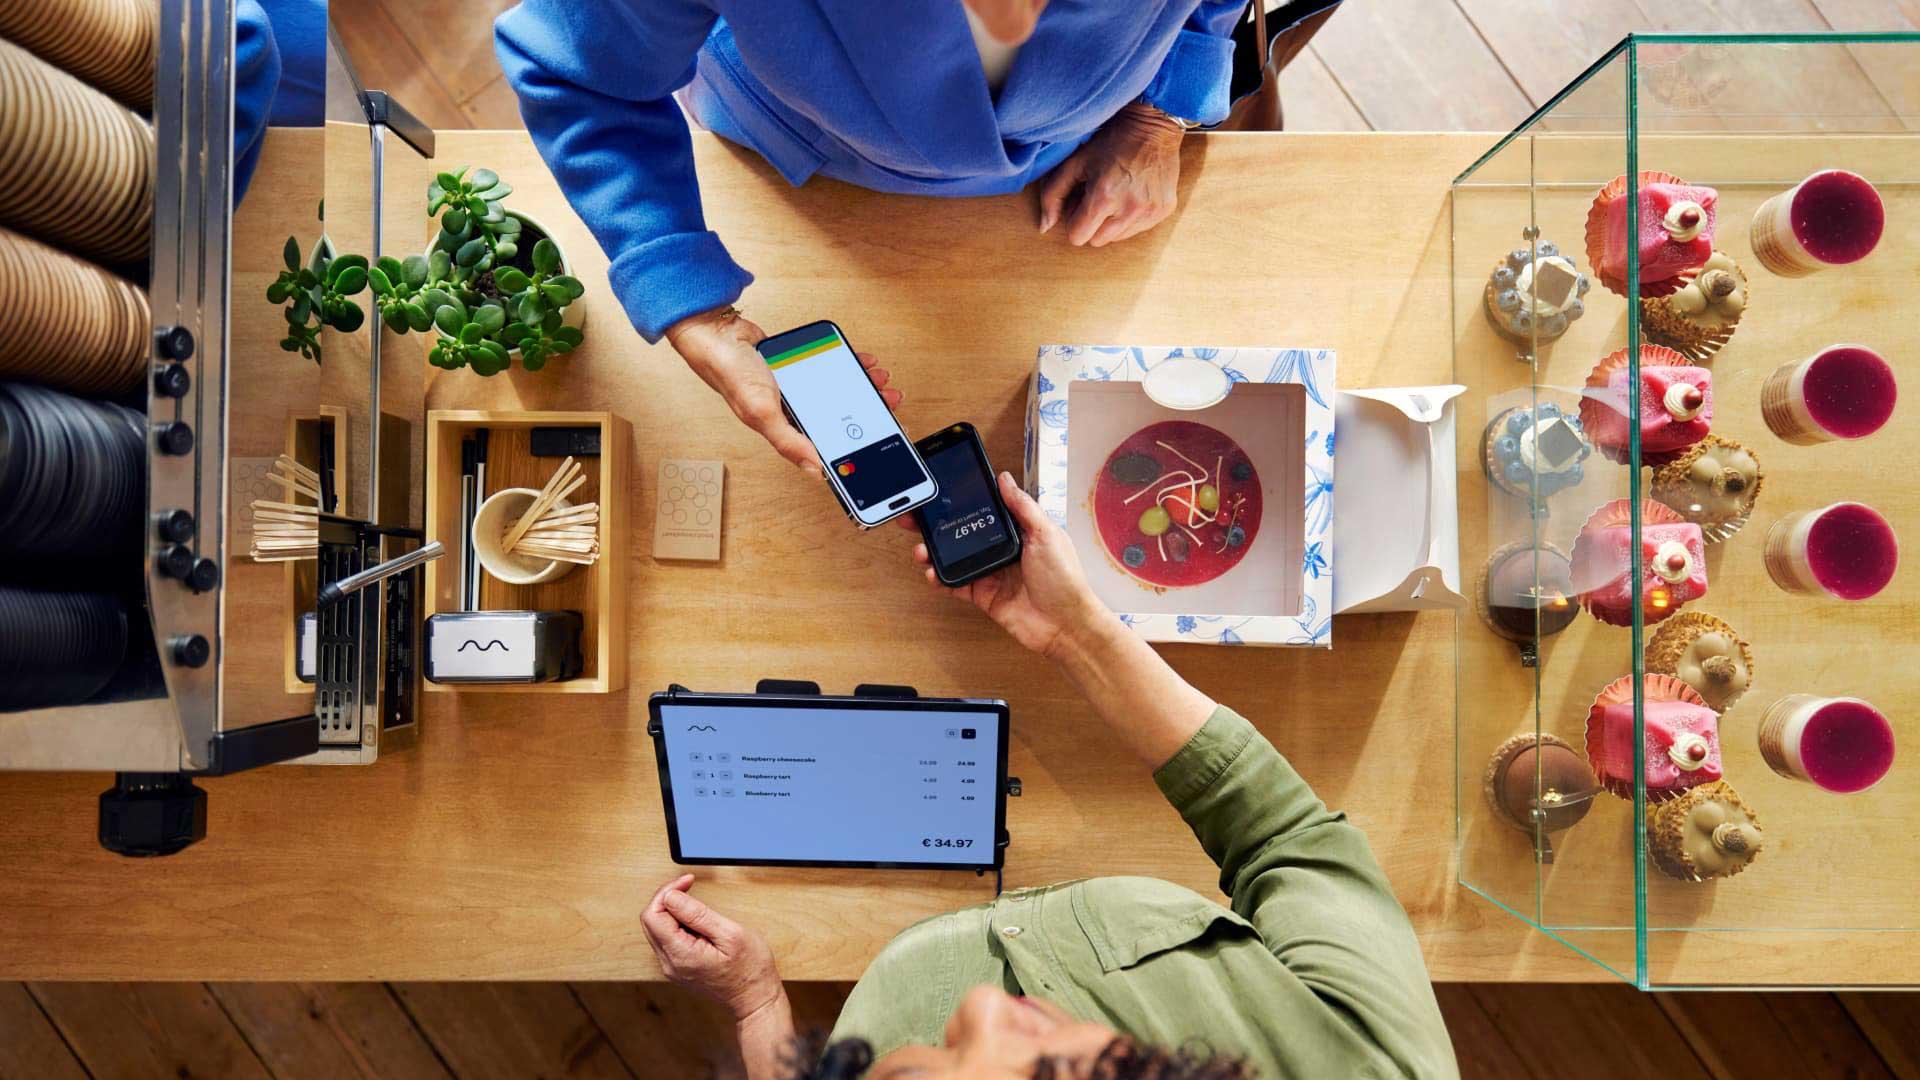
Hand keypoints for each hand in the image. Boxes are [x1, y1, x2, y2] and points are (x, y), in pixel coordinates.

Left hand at [641, 875, 782, 1021]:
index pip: (653, 915)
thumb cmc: (750, 970)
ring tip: (697, 906)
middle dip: (668, 898)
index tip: (687, 881)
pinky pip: (667, 939)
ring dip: (673, 910)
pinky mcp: (678, 967)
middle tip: (689, 886)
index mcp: (680, 955)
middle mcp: (670, 963)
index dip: (667, 892)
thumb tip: (672, 897)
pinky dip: (677, 923)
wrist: (755, 998)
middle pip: (651, 921)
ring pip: (657, 929)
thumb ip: (698, 914)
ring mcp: (672, 967)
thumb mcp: (730, 934)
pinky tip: (696, 921)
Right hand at [666, 307, 901, 473]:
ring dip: (862, 387)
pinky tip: (862, 362)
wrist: (716, 331)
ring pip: (838, 392)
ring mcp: (796, 387)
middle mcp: (791, 410)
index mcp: (784, 428)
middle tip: (890, 404)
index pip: (824, 446)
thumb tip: (816, 470)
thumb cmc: (729, 373)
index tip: (880, 445)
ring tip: (882, 382)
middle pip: (837, 418)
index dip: (852, 449)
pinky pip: (830, 368)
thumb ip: (789, 442)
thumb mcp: (761, 412)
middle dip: (866, 412)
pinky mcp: (798, 366)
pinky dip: (848, 365)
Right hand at [909, 472, 1105, 659]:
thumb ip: (1023, 507)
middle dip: (937, 526)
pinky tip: (932, 573)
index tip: (940, 494)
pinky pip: (956, 585)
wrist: (1064, 624)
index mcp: (1017, 532)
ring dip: (933, 553)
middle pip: (963, 534)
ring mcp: (990, 573)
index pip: (984, 512)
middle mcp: (1001, 550)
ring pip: (954, 558)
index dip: (962, 503)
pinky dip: (941, 580)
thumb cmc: (1064, 579)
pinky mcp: (983, 595)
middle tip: (916, 519)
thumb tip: (1005, 480)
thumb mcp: (1046, 534)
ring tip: (921, 549)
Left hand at [1037, 102, 1184, 247]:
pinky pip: (1138, 230)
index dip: (1074, 220)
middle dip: (1092, 223)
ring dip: (1111, 222)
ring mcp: (1150, 212)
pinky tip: (1132, 193)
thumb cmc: (1110, 142)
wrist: (1152, 126)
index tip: (1081, 200)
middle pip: (1097, 241)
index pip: (1077, 237)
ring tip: (1116, 193)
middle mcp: (1129, 209)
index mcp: (1104, 197)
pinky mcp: (1163, 211)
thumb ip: (1052, 195)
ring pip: (1117, 238)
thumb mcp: (1074, 162)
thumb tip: (1044, 227)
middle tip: (1098, 196)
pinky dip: (1130, 218)